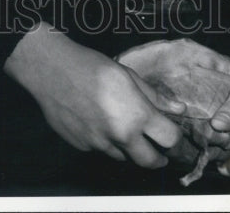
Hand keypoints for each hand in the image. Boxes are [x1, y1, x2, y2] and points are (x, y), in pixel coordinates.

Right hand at [4, 22, 185, 167]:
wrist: (52, 72)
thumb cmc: (90, 67)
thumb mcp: (128, 75)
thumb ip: (154, 96)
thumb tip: (177, 108)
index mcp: (137, 115)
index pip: (170, 138)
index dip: (175, 135)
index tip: (173, 130)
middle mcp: (120, 136)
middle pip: (150, 161)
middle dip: (159, 157)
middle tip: (160, 150)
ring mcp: (100, 145)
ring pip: (124, 157)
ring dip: (129, 147)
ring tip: (123, 126)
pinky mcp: (83, 147)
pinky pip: (102, 149)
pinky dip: (106, 141)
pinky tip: (99, 122)